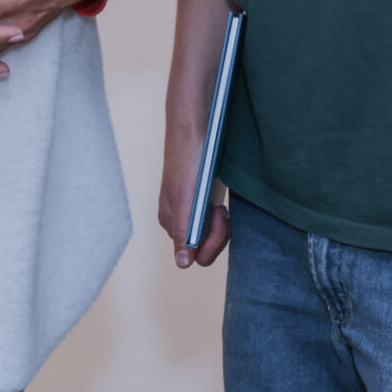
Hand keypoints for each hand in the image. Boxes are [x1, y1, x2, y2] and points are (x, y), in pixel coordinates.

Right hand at [157, 122, 230, 268]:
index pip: (196, 254)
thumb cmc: (188, 159)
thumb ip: (183, 233)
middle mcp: (178, 219)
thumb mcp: (185, 199)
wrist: (195, 126)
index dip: (212, 240)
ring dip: (221, 224)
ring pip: (211, 235)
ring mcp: (190, 209)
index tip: (217, 215)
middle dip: (218, 232)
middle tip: (220, 208)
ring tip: (220, 203)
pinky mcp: (201, 199)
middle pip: (204, 246)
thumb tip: (182, 264)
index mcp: (170, 222)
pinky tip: (221, 201)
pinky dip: (221, 216)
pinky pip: (213, 221)